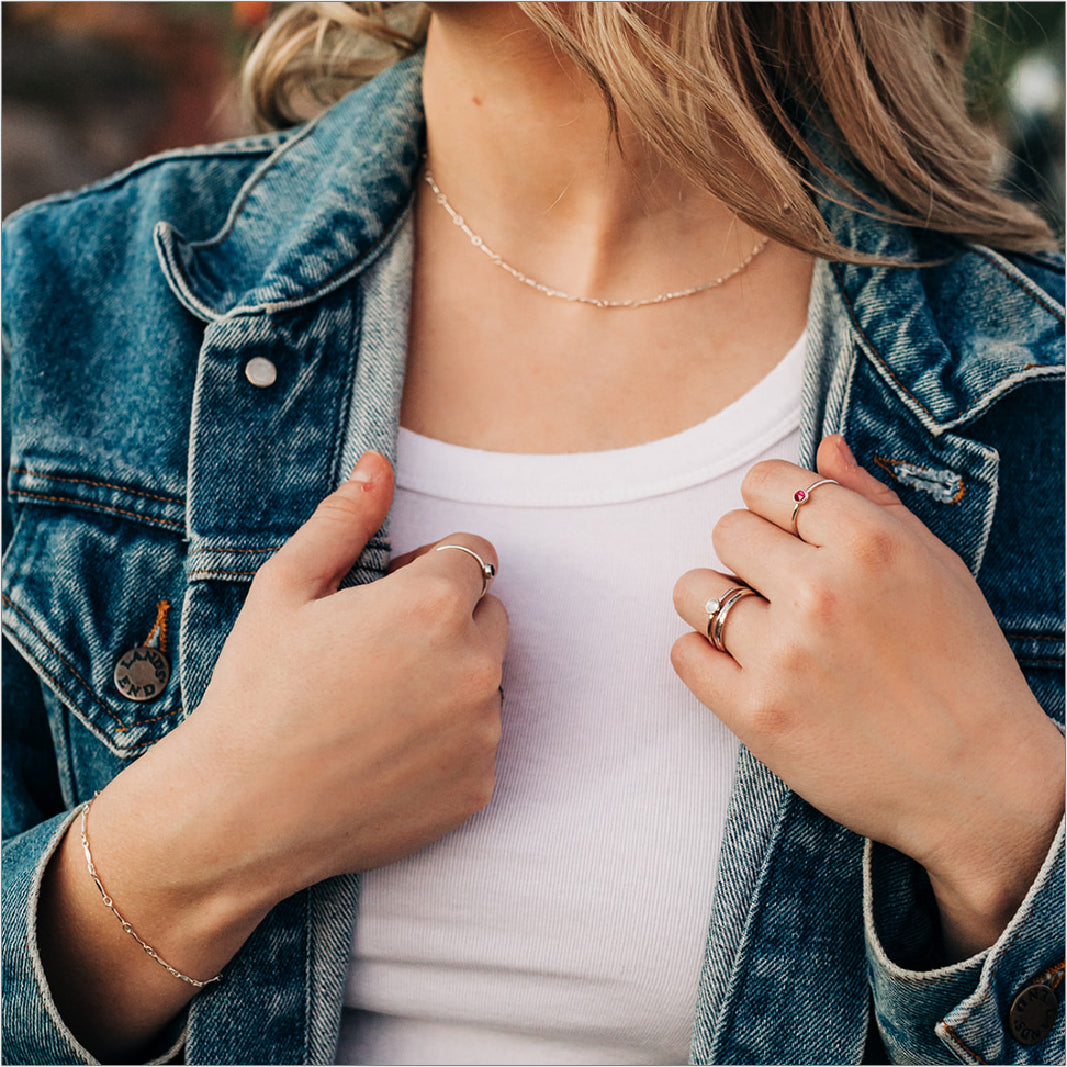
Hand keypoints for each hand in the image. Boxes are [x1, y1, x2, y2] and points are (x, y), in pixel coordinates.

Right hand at [84, 450, 505, 958]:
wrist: (240, 814)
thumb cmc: (257, 692)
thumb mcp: (286, 588)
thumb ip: (345, 520)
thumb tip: (379, 464)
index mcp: (436, 603)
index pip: (474, 554)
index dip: (429, 569)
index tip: (389, 596)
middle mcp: (477, 664)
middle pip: (489, 615)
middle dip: (448, 622)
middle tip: (380, 654)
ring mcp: (484, 731)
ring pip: (487, 680)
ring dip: (452, 681)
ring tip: (380, 708)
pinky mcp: (480, 785)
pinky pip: (480, 742)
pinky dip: (449, 743)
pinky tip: (388, 755)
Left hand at [672, 435, 1063, 957]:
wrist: (980, 783)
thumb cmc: (963, 667)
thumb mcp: (936, 566)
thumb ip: (872, 499)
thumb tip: (822, 446)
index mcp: (868, 542)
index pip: (765, 483)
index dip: (774, 508)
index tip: (790, 536)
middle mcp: (820, 591)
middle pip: (726, 530)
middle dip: (751, 555)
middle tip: (785, 592)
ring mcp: (782, 655)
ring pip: (694, 590)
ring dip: (720, 604)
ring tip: (762, 630)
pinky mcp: (755, 714)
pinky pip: (685, 654)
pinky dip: (706, 658)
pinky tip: (745, 669)